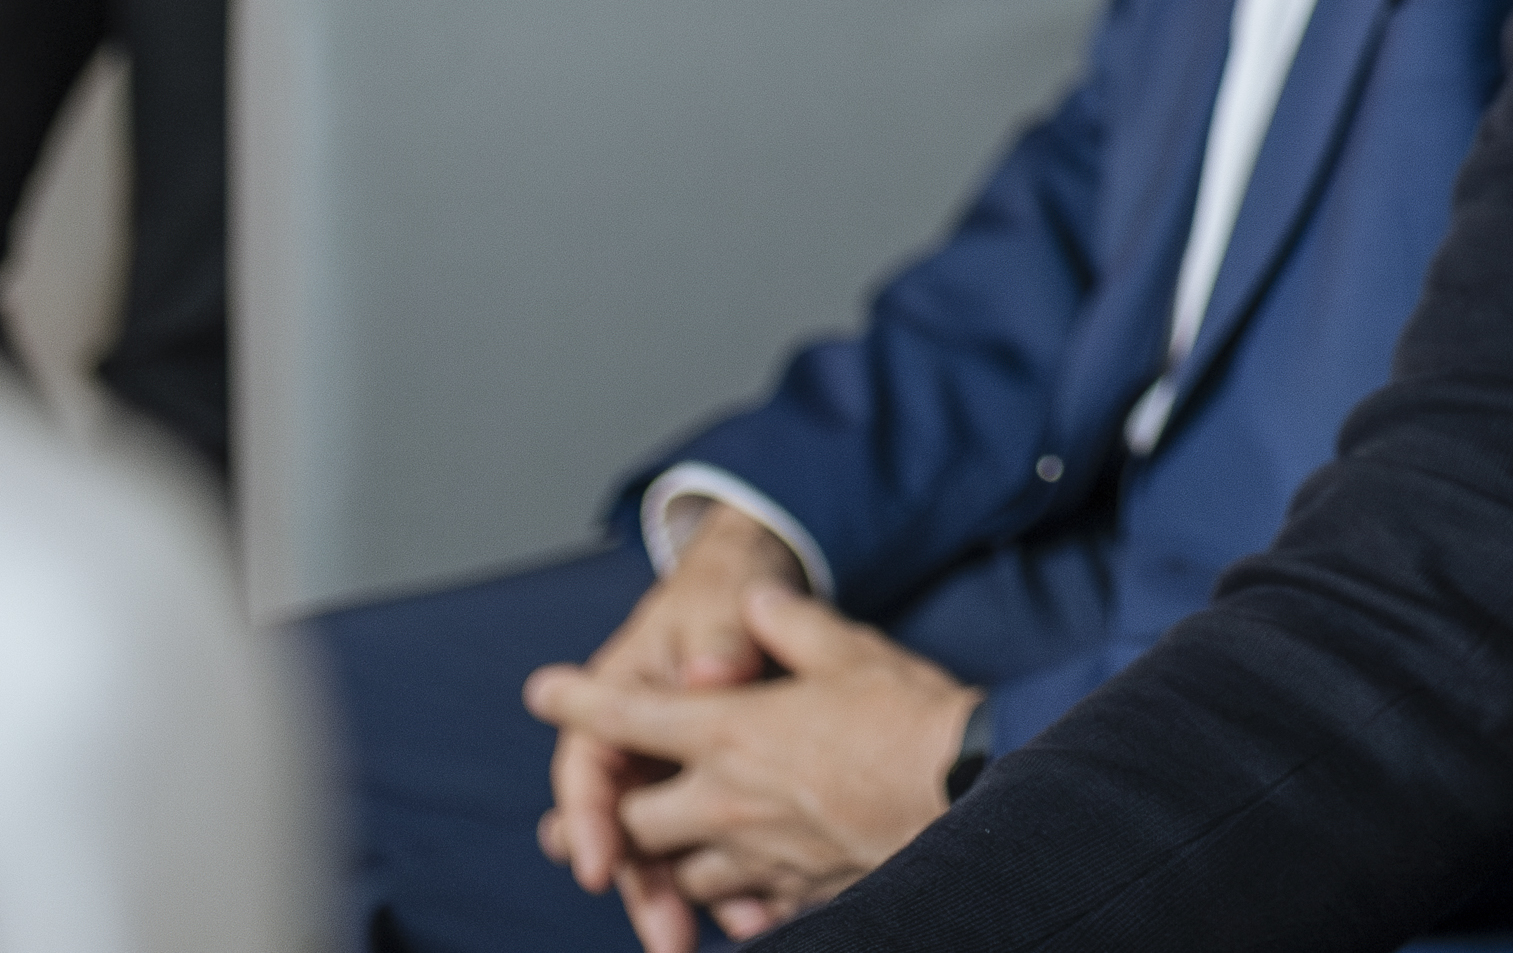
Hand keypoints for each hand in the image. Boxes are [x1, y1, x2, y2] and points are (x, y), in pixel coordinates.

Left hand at [527, 581, 977, 948]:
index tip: (541, 691)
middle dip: (596, 827)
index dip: (579, 700)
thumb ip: (791, 625)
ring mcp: (762, 854)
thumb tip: (759, 606)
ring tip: (649, 869)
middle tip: (566, 833)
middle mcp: (730, 800)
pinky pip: (746, 906)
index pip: (629, 716)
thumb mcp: (848, 647)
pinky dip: (732, 902)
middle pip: (635, 825)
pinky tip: (736, 903)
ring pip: (683, 874)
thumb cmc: (909, 714)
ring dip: (663, 869)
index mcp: (730, 731)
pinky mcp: (801, 890)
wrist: (970, 791)